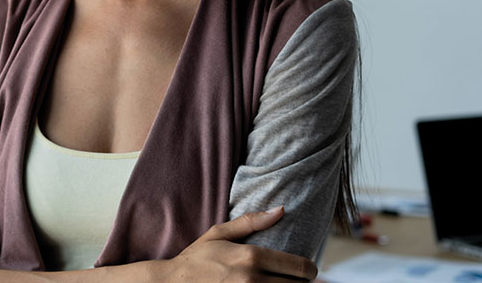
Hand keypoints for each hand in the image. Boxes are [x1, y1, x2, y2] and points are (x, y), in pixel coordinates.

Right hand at [158, 207, 317, 281]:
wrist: (174, 282)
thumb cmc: (197, 257)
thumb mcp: (220, 233)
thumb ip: (251, 222)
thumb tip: (281, 210)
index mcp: (251, 256)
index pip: (300, 267)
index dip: (310, 268)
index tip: (308, 268)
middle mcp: (252, 279)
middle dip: (300, 281)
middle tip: (293, 277)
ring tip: (282, 282)